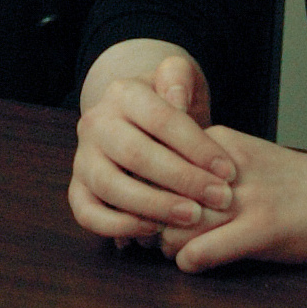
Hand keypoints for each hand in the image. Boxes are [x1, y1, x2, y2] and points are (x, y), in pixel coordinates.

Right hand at [70, 49, 237, 239]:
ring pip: (110, 186)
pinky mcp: (78, 189)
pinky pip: (87, 213)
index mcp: (122, 93)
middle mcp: (96, 123)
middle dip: (182, 180)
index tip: (229, 171)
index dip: (197, 148)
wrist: (138, 118)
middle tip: (219, 198)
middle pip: (135, 154)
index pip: (161, 120)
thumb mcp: (178, 77)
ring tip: (191, 216)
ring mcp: (83, 157)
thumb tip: (176, 101)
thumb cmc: (169, 103)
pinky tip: (154, 230)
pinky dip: (117, 227)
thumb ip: (179, 77)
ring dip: (154, 206)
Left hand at [156, 129, 306, 271]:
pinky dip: (190, 261)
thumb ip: (199, 170)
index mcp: (216, 143)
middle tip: (150, 239)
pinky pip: (204, 250)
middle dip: (149, 223)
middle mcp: (224, 166)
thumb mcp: (239, 161)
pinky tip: (194, 263)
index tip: (141, 212)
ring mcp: (245, 197)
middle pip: (160, 196)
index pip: (155, 165)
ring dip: (166, 245)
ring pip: (176, 224)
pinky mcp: (263, 228)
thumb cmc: (291, 183)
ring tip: (175, 251)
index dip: (141, 194)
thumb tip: (149, 194)